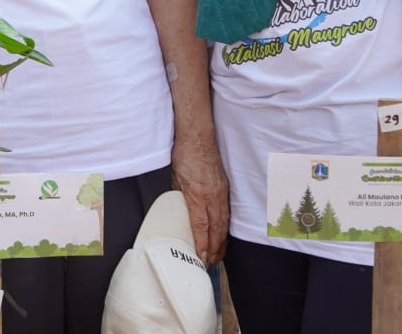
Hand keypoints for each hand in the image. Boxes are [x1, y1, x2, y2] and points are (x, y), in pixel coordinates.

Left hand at [171, 137, 229, 264]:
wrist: (198, 138)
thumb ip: (179, 199)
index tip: (201, 257)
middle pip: (215, 229)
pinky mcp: (225, 190)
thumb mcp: (175, 179)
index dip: (202, 244)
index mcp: (197, 195)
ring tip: (217, 255)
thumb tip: (179, 214)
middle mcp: (212, 197)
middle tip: (209, 263)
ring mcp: (221, 193)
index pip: (201, 226)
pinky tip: (223, 237)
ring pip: (223, 223)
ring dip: (221, 242)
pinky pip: (226, 214)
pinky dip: (225, 228)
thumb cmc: (184, 157)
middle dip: (214, 249)